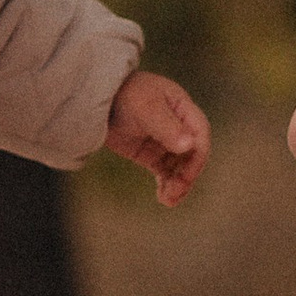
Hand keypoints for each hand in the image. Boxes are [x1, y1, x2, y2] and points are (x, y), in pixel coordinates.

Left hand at [107, 66, 212, 208]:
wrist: (96, 99)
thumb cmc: (124, 94)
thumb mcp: (145, 107)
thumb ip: (166, 126)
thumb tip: (188, 145)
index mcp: (183, 109)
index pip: (199, 135)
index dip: (197, 156)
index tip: (187, 174)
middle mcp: (179, 126)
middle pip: (192, 154)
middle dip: (187, 175)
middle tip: (175, 193)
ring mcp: (165, 142)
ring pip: (180, 167)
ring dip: (178, 184)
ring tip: (168, 200)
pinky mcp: (152, 155)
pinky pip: (166, 173)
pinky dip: (167, 185)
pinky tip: (163, 198)